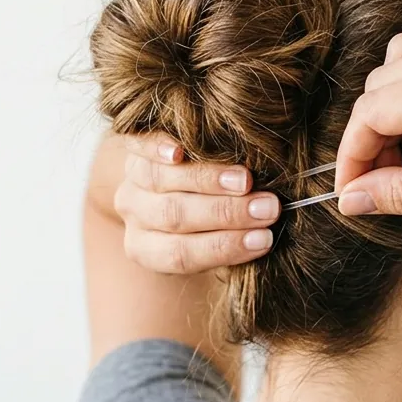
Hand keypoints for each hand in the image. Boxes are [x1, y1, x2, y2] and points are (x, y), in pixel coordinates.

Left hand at [115, 134, 278, 271]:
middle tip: (268, 208)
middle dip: (226, 213)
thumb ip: (233, 237)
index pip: (183, 254)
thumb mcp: (210, 239)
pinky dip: (158, 148)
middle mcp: (135, 215)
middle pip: (175, 216)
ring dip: (208, 181)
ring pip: (161, 181)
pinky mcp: (132, 148)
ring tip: (246, 181)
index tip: (265, 239)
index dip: (225, 247)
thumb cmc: (201, 219)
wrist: (165, 180)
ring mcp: (131, 180)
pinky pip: (140, 147)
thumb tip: (271, 233)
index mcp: (147, 250)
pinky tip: (179, 151)